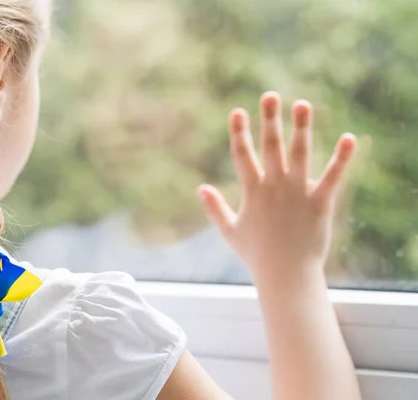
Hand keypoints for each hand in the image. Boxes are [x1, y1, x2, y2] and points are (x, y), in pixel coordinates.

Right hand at [198, 92, 355, 283]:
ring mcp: (298, 192)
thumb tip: (201, 188)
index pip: (242, 155)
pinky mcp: (320, 202)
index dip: (239, 132)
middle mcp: (274, 186)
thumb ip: (215, 209)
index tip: (237, 111)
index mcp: (252, 191)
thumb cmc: (256, 255)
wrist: (285, 275)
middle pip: (271, 146)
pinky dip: (342, 158)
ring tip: (303, 104)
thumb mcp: (230, 231)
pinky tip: (350, 137)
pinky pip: (333, 176)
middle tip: (270, 95)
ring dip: (302, 127)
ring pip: (300, 153)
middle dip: (269, 119)